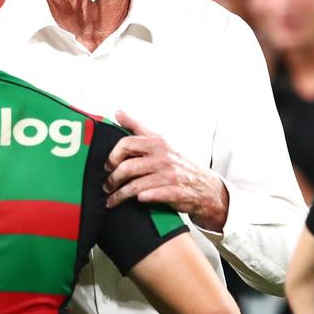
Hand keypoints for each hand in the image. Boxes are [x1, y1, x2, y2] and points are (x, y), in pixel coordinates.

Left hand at [104, 111, 229, 230]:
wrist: (205, 185)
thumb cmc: (178, 162)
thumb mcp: (160, 141)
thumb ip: (137, 127)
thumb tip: (118, 113)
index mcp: (158, 143)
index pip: (126, 144)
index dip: (112, 156)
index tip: (108, 166)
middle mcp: (163, 157)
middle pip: (127, 167)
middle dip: (112, 179)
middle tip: (107, 186)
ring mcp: (169, 175)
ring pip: (135, 186)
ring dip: (119, 195)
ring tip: (112, 199)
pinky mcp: (175, 192)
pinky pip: (152, 195)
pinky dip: (141, 198)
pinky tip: (135, 201)